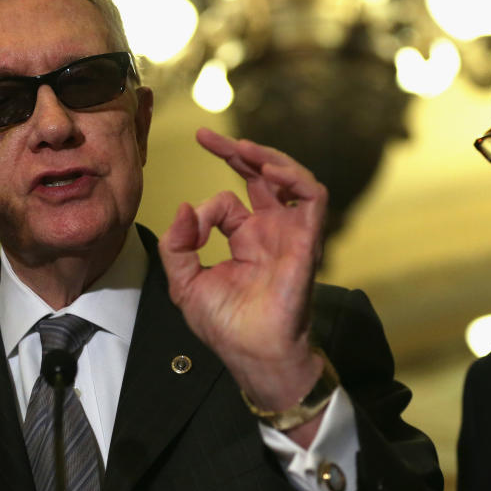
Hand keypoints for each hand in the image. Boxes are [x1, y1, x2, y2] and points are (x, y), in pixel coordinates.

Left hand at [159, 128, 327, 436]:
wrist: (255, 354)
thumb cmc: (226, 326)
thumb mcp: (185, 283)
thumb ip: (178, 246)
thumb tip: (184, 208)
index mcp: (245, 238)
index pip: (226, 201)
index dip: (204, 209)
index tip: (190, 225)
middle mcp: (270, 229)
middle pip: (260, 176)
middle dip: (235, 151)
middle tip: (205, 136)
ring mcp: (291, 231)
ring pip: (290, 178)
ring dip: (267, 157)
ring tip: (241, 147)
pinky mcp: (307, 238)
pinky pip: (313, 197)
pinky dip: (295, 177)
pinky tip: (268, 170)